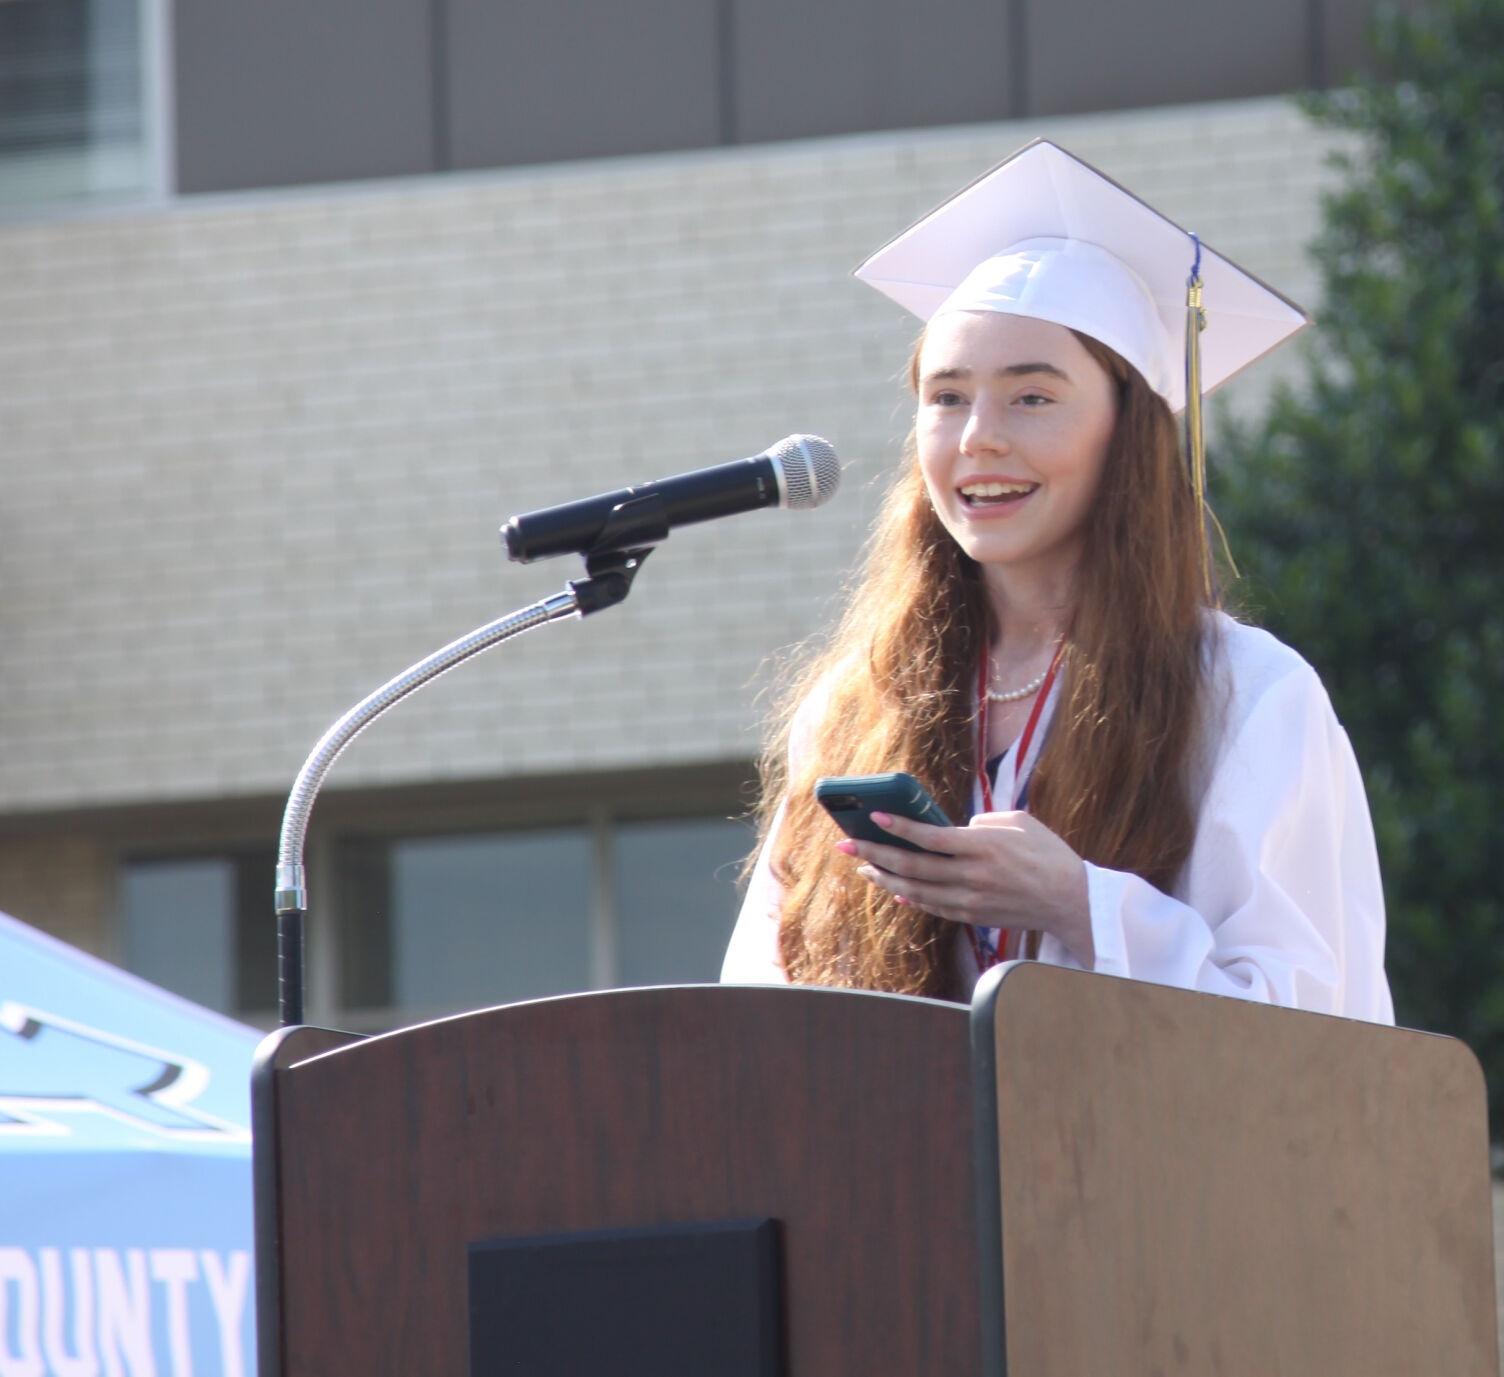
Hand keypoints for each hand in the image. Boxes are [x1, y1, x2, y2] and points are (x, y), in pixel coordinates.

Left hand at [838, 810, 1093, 967]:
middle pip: (913, 866)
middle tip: (846, 845)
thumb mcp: (1019, 821)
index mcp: (983, 846)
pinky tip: (895, 889)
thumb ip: (982, 822)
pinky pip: (934, 908)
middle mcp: (972, 875)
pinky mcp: (974, 916)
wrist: (1071, 900)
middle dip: (874, 854)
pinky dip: (911, 898)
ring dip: (886, 878)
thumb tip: (953, 828)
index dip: (898, 828)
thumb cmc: (1048, 853)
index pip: (930, 837)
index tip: (873, 817)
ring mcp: (971, 899)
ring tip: (864, 866)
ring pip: (916, 890)